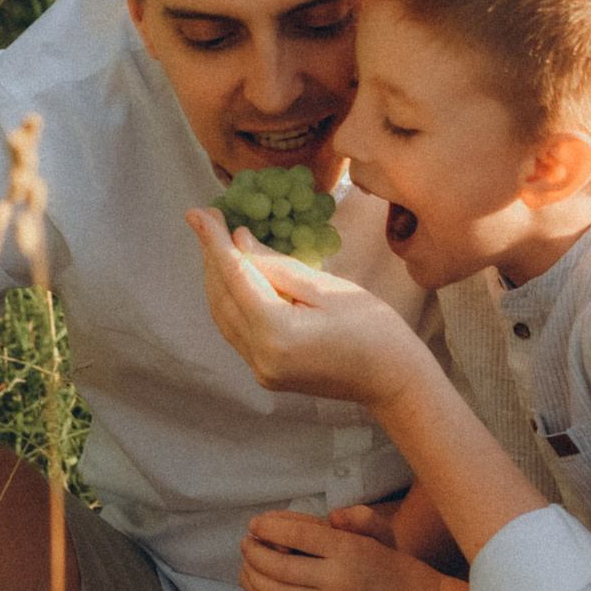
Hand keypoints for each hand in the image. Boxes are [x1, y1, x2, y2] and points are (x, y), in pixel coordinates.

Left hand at [188, 209, 431, 408]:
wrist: (392, 379)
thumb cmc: (373, 327)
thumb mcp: (328, 287)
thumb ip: (277, 266)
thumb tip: (239, 241)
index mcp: (277, 333)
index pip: (235, 277)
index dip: (214, 241)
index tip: (198, 212)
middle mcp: (260, 356)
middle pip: (222, 297)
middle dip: (212, 256)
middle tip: (206, 218)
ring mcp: (261, 370)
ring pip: (224, 315)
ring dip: (217, 277)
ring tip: (216, 242)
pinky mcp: (266, 373)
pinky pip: (236, 330)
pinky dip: (230, 300)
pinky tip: (233, 276)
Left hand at [240, 508, 439, 590]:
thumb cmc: (397, 566)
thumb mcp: (385, 535)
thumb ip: (360, 519)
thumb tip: (332, 516)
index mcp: (348, 550)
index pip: (300, 535)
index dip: (271, 527)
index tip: (255, 523)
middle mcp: (336, 578)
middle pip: (281, 566)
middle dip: (256, 553)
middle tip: (245, 543)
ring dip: (255, 577)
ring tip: (246, 563)